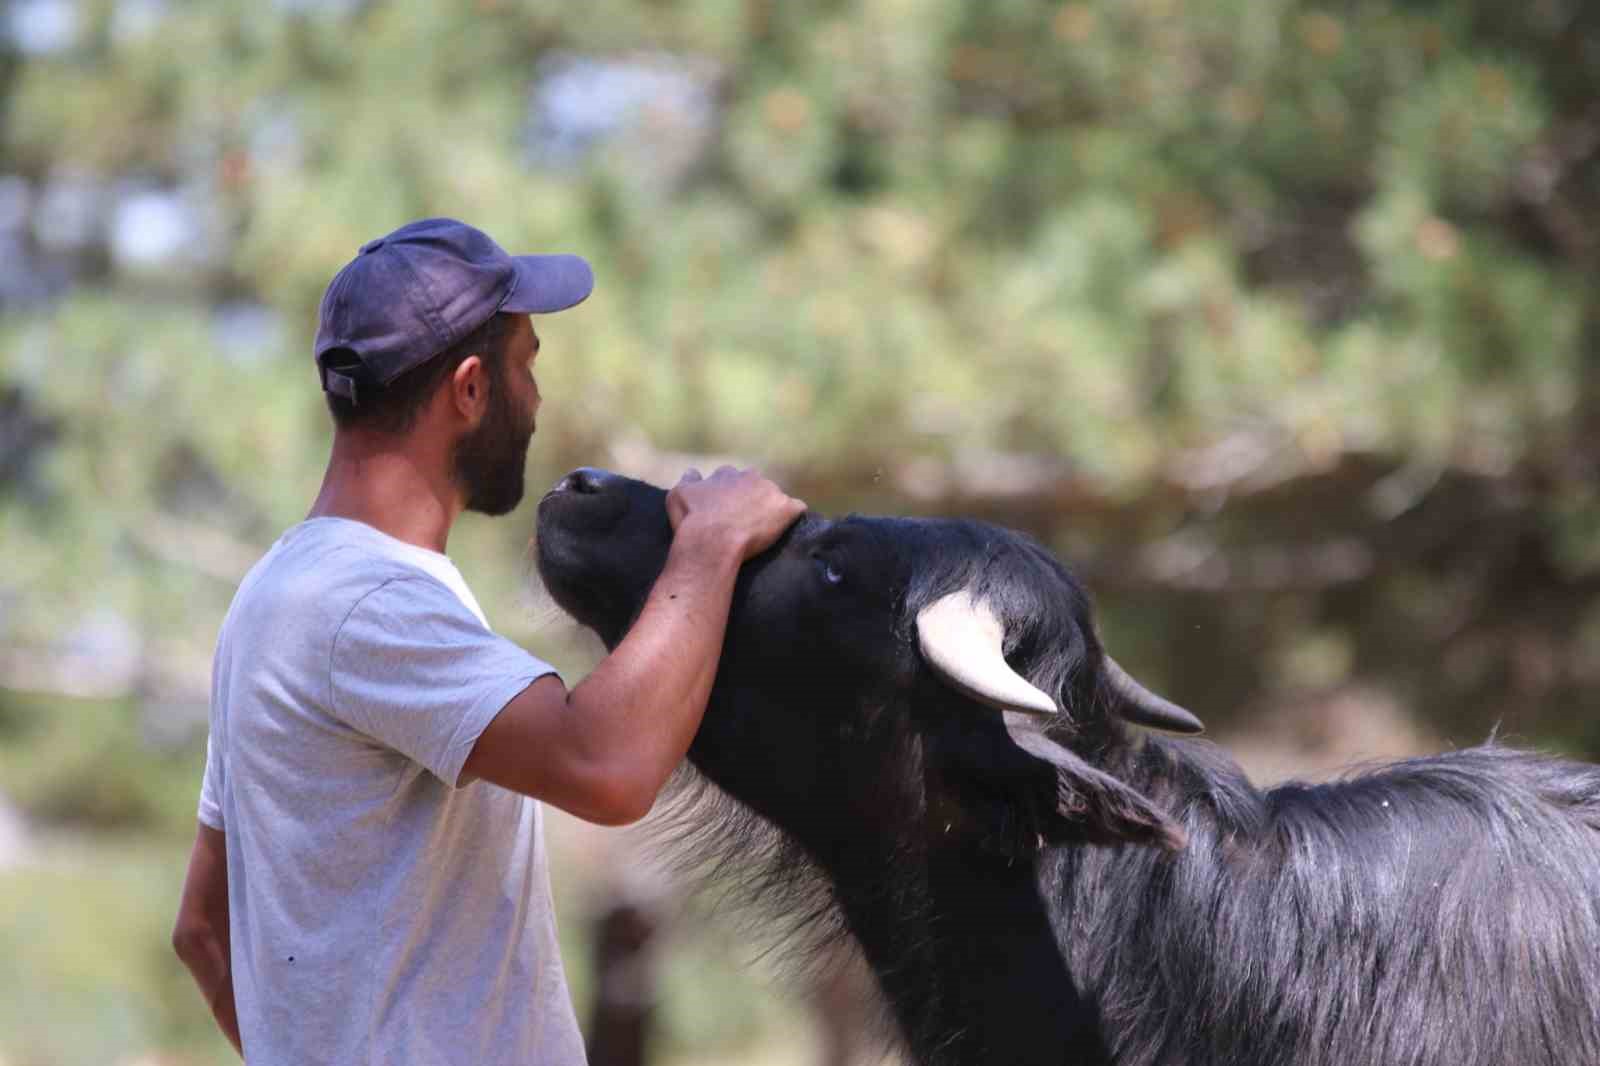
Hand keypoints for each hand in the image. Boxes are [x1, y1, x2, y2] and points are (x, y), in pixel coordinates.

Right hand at [667, 466, 806, 561]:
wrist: (711, 541)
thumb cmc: (692, 520)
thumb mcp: (678, 494)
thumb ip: (688, 480)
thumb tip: (693, 471)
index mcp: (726, 475)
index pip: (731, 477)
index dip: (729, 492)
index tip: (726, 507)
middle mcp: (749, 477)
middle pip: (755, 483)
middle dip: (752, 496)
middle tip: (745, 518)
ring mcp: (770, 492)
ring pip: (774, 496)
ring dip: (771, 507)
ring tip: (765, 526)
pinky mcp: (786, 509)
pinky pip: (796, 508)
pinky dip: (792, 516)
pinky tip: (787, 527)